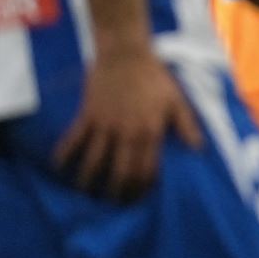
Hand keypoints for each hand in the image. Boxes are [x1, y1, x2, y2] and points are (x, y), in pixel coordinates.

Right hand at [55, 40, 202, 199]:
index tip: (139, 199)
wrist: (126, 53)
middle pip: (120, 172)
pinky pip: (73, 139)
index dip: (142, 188)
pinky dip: (64, 154)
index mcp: (151, 131)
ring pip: (94, 161)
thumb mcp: (176, 99)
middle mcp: (127, 132)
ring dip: (89, 181)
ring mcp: (105, 124)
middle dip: (117, 192)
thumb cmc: (154, 76)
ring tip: (86, 194)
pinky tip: (59, 168)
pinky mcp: (88, 115)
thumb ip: (187, 125)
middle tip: (113, 205)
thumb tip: (199, 149)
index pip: (146, 169)